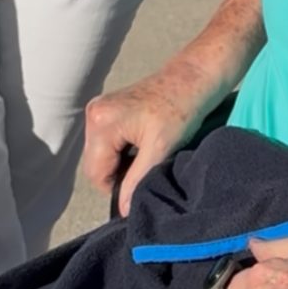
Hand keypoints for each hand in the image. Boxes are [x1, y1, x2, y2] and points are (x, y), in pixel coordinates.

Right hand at [83, 59, 221, 216]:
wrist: (193, 78)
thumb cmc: (180, 109)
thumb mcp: (160, 150)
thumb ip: (137, 180)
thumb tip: (123, 210)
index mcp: (101, 123)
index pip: (96, 174)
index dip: (117, 187)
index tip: (142, 183)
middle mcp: (94, 114)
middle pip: (96, 164)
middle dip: (119, 173)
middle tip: (148, 168)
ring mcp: (100, 110)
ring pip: (102, 154)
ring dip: (122, 162)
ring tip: (148, 154)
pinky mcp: (109, 109)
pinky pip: (108, 141)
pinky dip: (123, 149)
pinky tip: (143, 144)